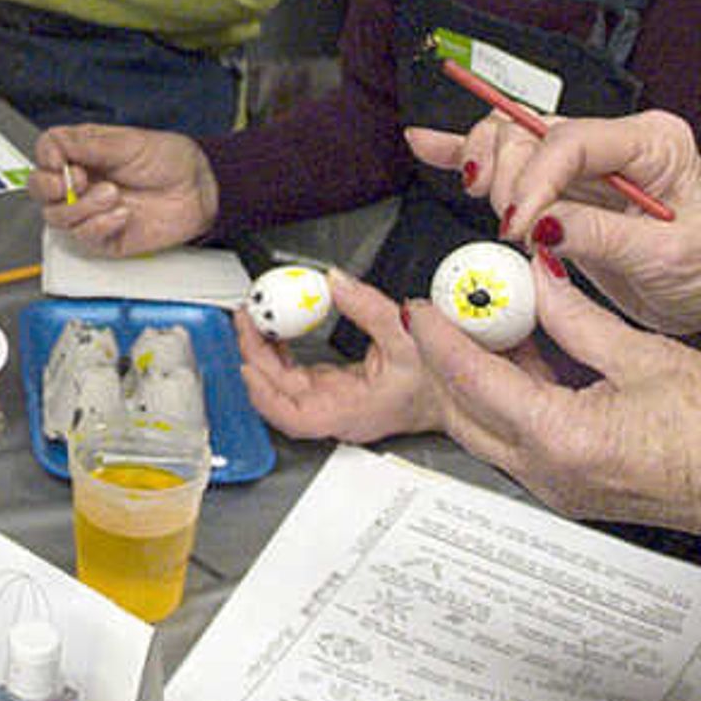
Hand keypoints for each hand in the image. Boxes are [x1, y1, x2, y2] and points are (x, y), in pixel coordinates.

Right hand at [36, 123, 214, 253]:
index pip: (45, 153)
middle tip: (76, 180)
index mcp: (83, 153)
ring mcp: (90, 211)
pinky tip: (122, 214)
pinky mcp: (104, 236)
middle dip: (51, 187)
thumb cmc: (171, 160)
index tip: (62, 161)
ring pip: (56, 217)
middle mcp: (82, 182)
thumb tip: (56, 144)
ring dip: (81, 207)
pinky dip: (99, 225)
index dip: (46, 158)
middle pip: (40, 189)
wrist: (199, 190)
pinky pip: (83, 238)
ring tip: (111, 194)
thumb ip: (88, 145)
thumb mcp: (129, 142)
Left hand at [235, 270, 450, 444]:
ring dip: (265, 352)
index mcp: (348, 412)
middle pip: (279, 392)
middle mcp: (334, 411)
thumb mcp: (405, 338)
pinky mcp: (334, 387)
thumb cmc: (436, 385)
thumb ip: (369, 308)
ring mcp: (332, 400)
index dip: (263, 394)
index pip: (293, 417)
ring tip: (256, 319)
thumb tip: (338, 283)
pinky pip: (297, 371)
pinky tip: (278, 330)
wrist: (453, 397)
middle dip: (255, 355)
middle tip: (247, 320)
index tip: (247, 365)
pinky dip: (282, 351)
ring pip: (284, 382)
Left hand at [403, 259, 700, 543]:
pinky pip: (522, 444)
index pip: (473, 381)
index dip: (442, 338)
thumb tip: (536, 279)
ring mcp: (562, 490)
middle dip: (447, 362)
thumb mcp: (642, 354)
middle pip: (466, 415)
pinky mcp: (578, 492)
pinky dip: (511, 403)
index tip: (423, 305)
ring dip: (478, 382)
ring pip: (490, 432)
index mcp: (561, 438)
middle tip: (447, 311)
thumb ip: (575, 317)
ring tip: (485, 327)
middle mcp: (550, 475)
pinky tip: (525, 362)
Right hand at [409, 108, 700, 342]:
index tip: (519, 228)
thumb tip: (540, 226)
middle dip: (508, 177)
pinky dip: (466, 155)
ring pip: (511, 141)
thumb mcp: (672, 258)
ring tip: (492, 209)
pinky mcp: (567, 192)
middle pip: (531, 131)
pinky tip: (426, 145)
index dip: (533, 179)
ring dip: (487, 171)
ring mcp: (588, 166)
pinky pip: (511, 164)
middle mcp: (615, 144)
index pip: (571, 140)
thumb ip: (602, 237)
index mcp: (653, 143)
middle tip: (514, 230)